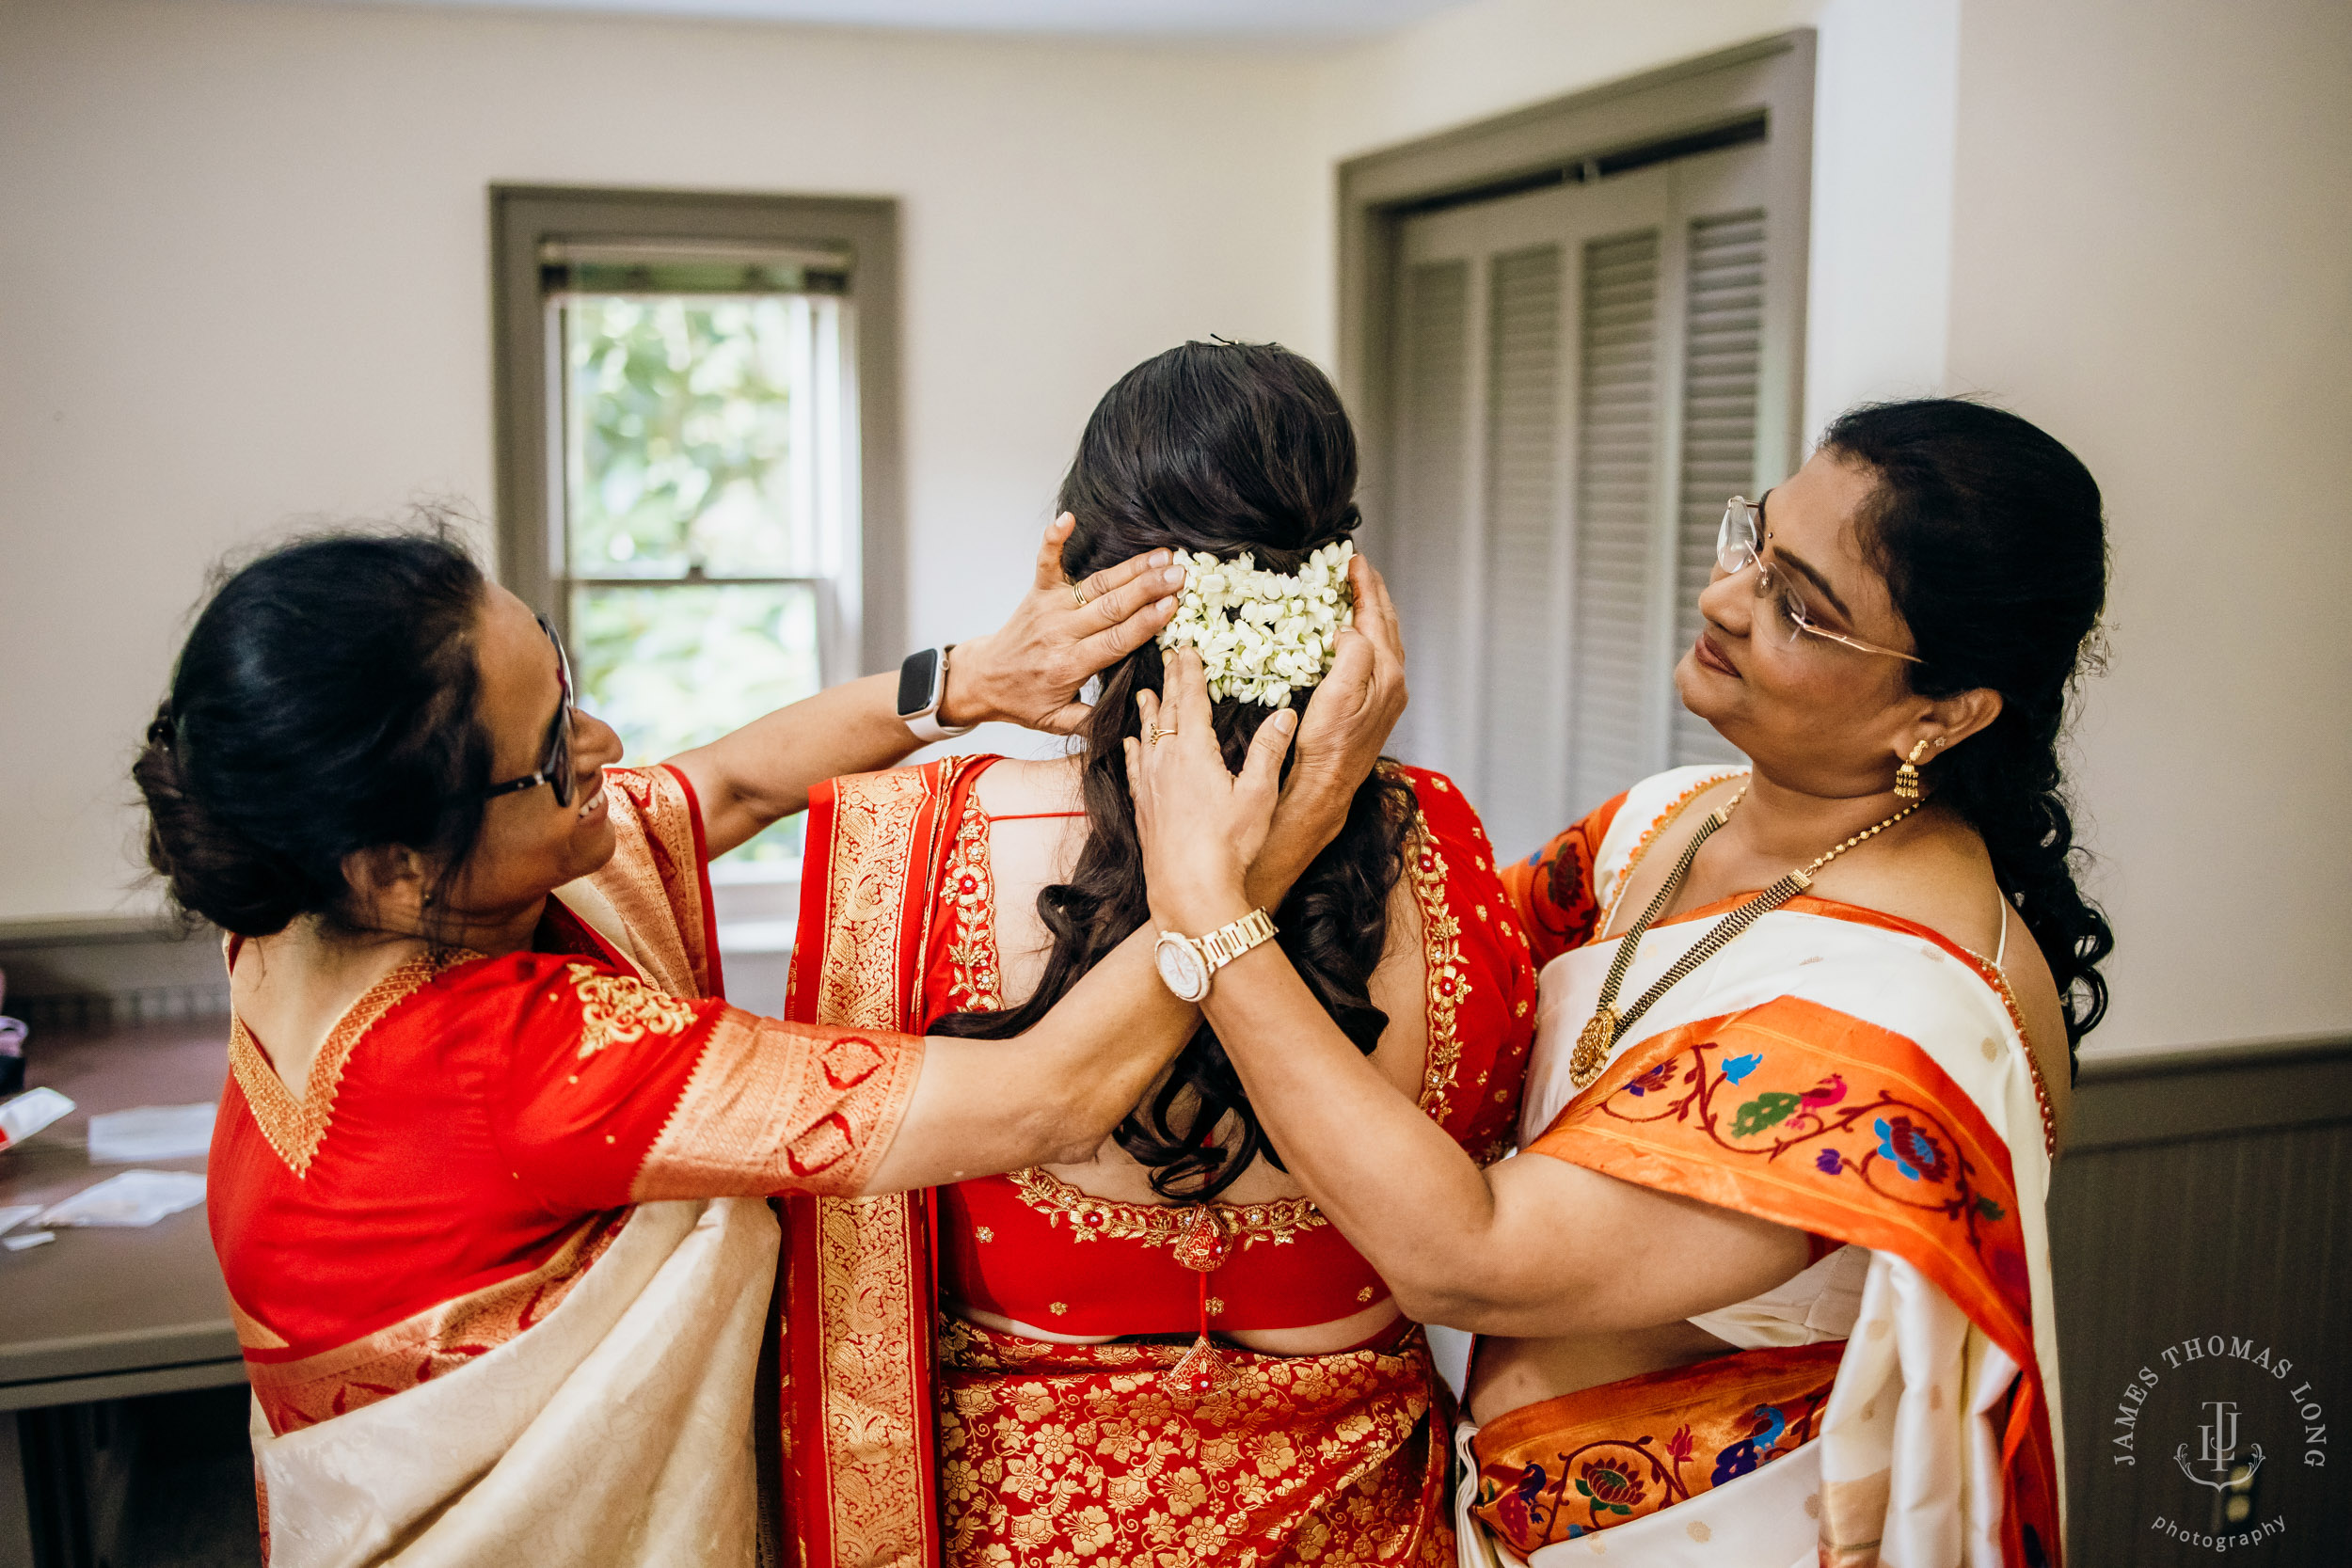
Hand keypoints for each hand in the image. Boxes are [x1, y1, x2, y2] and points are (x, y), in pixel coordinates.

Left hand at [940, 515, 1185, 731]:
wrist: (981, 680)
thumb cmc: (1024, 701)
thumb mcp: (1057, 722)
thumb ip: (1094, 722)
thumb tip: (1135, 720)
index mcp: (1069, 665)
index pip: (1114, 640)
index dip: (1145, 622)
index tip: (1173, 605)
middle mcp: (1060, 632)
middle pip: (1111, 607)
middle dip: (1148, 589)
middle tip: (1180, 574)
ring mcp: (1048, 609)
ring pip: (1095, 584)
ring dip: (1130, 567)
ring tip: (1163, 554)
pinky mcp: (1037, 592)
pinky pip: (1046, 562)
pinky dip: (1054, 539)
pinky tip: (1068, 519)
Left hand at [1124, 647, 1296, 934]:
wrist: (1189, 889)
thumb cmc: (1227, 846)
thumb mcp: (1259, 793)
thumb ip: (1269, 749)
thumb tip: (1285, 712)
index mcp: (1194, 752)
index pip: (1190, 699)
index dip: (1189, 671)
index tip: (1186, 648)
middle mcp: (1165, 762)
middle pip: (1167, 711)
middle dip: (1170, 682)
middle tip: (1169, 658)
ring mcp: (1149, 785)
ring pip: (1147, 736)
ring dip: (1150, 711)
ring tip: (1147, 692)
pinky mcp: (1142, 808)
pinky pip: (1134, 767)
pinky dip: (1134, 749)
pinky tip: (1132, 746)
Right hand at [1251, 553, 1408, 899]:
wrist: (1326, 786)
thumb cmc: (1327, 745)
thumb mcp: (1338, 692)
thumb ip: (1353, 653)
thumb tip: (1350, 629)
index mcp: (1386, 673)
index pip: (1376, 616)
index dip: (1365, 586)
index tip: (1354, 561)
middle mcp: (1393, 683)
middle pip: (1387, 625)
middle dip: (1373, 594)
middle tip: (1359, 569)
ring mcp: (1387, 696)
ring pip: (1385, 642)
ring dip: (1373, 614)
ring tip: (1359, 594)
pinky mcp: (1375, 708)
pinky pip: (1378, 658)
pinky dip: (1369, 637)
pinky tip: (1356, 638)